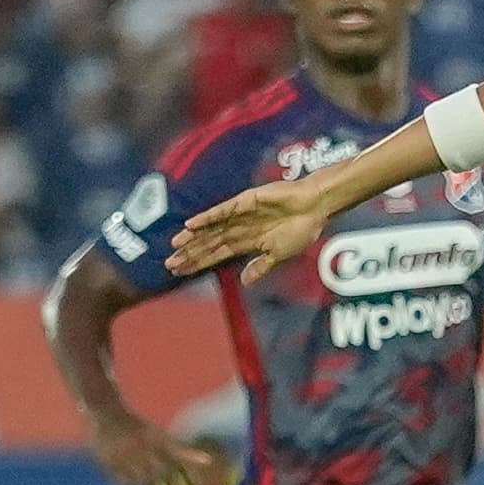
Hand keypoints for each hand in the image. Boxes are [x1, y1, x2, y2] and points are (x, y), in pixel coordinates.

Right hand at [91, 417, 224, 484]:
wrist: (105, 415)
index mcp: (158, 441)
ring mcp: (129, 461)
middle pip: (164, 477)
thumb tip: (208, 462)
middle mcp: (146, 451)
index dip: (189, 477)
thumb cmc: (135, 427)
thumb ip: (181, 449)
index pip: (179, 462)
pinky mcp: (113, 469)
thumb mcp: (159, 434)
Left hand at [168, 180, 330, 283]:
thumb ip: (262, 266)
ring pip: (211, 229)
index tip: (180, 272)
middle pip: (209, 243)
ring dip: (193, 237)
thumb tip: (245, 282)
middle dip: (190, 254)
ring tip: (175, 246)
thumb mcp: (281, 254)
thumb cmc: (302, 229)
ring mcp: (240, 215)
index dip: (198, 263)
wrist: (314, 207)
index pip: (217, 254)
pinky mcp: (245, 202)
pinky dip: (207, 218)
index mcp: (247, 242)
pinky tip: (191, 225)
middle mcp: (239, 229)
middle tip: (169, 264)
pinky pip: (222, 211)